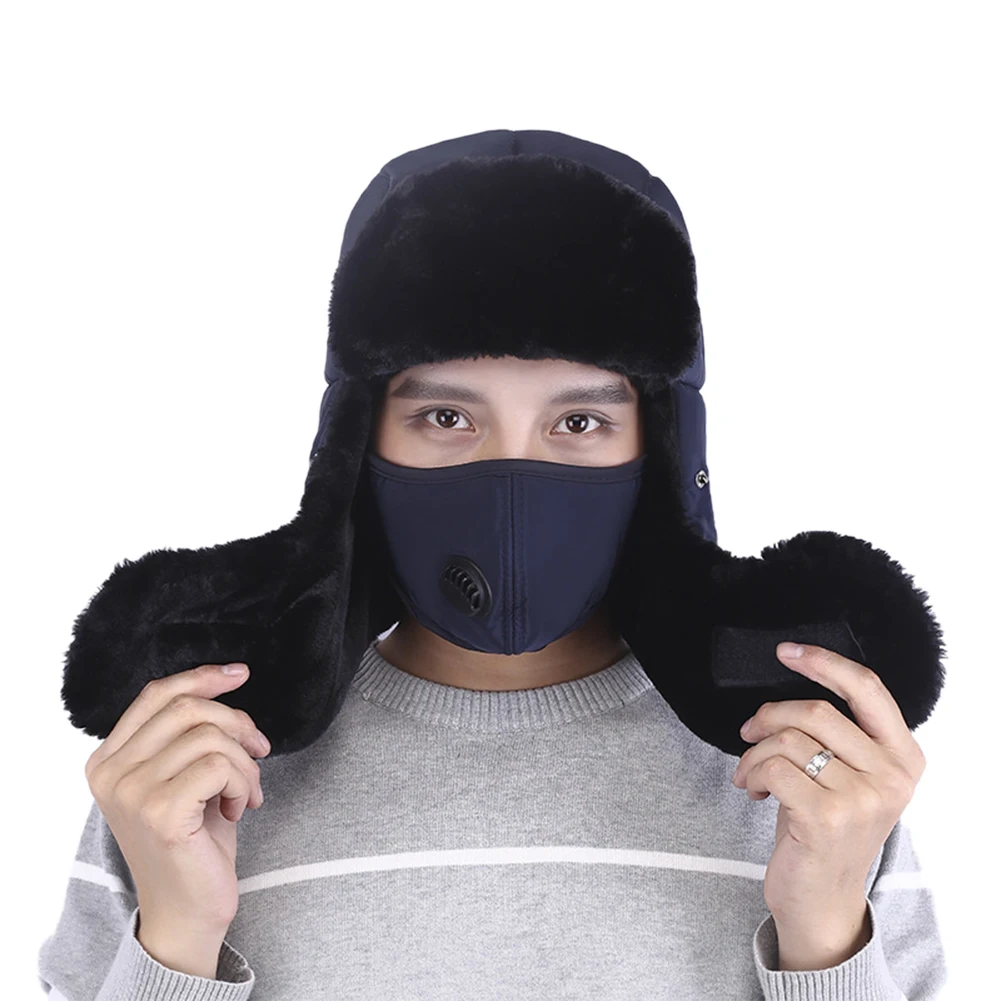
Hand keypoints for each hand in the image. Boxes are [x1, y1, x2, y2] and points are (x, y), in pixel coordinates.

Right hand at [85, 662, 270, 947]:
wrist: (187, 912)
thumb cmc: (194, 840)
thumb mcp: (184, 775)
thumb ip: (186, 733)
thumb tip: (227, 677)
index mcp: (108, 759)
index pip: (157, 695)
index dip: (202, 678)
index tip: (240, 674)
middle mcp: (110, 773)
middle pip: (187, 708)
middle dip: (237, 723)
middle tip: (259, 750)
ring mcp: (132, 793)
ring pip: (210, 736)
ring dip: (245, 762)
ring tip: (246, 792)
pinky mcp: (161, 812)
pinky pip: (220, 765)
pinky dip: (244, 783)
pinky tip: (241, 809)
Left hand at [730, 642, 925, 963]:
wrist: (823, 899)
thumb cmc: (828, 827)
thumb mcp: (850, 776)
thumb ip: (840, 733)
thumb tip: (793, 679)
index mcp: (905, 757)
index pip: (867, 688)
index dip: (824, 661)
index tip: (786, 651)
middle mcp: (892, 776)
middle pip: (815, 710)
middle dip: (769, 715)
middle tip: (749, 731)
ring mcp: (862, 799)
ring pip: (788, 739)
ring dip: (755, 752)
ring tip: (752, 773)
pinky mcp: (827, 818)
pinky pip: (774, 767)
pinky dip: (752, 773)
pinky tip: (755, 791)